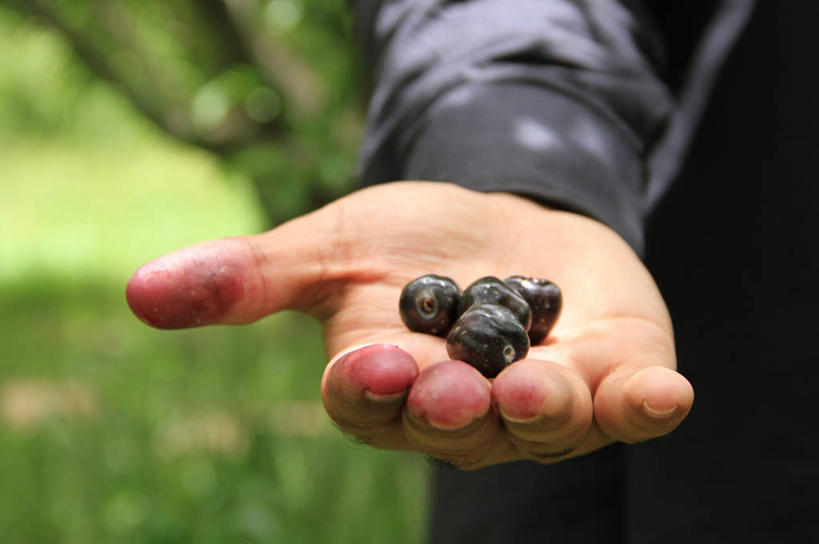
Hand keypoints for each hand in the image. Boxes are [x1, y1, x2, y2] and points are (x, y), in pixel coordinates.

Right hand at [126, 181, 692, 468]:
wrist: (500, 225)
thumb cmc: (408, 245)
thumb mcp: (329, 245)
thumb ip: (248, 276)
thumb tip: (138, 290)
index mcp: (388, 387)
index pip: (369, 402)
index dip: (368, 388)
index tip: (367, 362)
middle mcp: (463, 416)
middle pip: (455, 427)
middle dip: (453, 409)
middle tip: (451, 389)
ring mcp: (542, 404)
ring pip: (540, 427)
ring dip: (542, 412)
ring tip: (536, 388)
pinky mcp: (610, 380)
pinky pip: (628, 407)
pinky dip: (644, 406)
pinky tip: (661, 395)